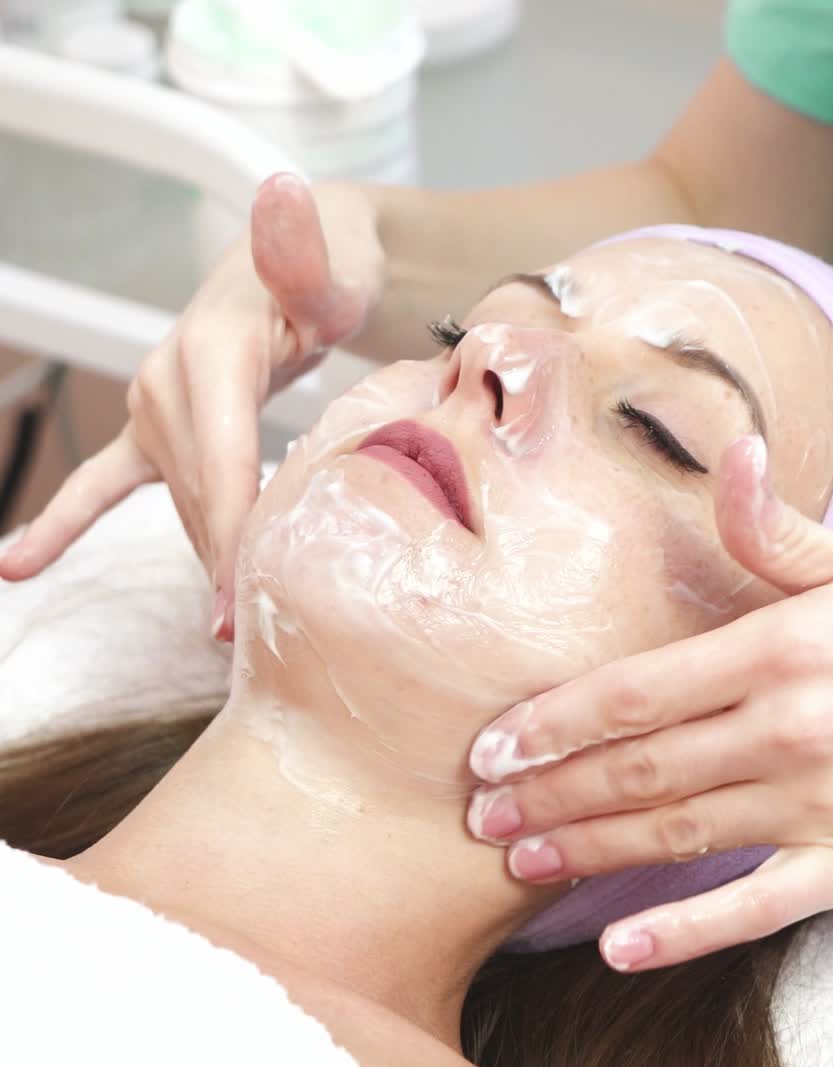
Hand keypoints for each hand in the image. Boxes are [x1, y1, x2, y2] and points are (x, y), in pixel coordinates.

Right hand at [0, 174, 383, 637]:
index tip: (246, 596)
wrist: (303, 268)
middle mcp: (168, 382)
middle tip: (251, 634)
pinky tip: (15, 565)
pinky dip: (62, 522)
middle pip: (201, 495)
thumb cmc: (329, 277)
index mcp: (210, 354)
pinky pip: (101, 482)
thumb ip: (304, 254)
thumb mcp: (329, 269)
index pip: (224, 461)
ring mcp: (153, 408)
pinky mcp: (151, 427)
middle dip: (226, 565)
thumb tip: (281, 195)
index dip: (237, 532)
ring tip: (228, 628)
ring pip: (181, 503)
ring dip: (204, 560)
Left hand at [467, 436, 832, 970]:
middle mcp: (796, 728)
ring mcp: (829, 805)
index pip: (640, 690)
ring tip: (520, 864)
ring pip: (681, 836)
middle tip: (479, 816)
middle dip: (552, 793)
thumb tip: (731, 452)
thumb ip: (782, 530)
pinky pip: (756, 908)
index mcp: (787, 646)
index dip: (556, 722)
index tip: (494, 747)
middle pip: (644, 769)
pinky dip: (685, 931)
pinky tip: (617, 947)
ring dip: (591, 851)